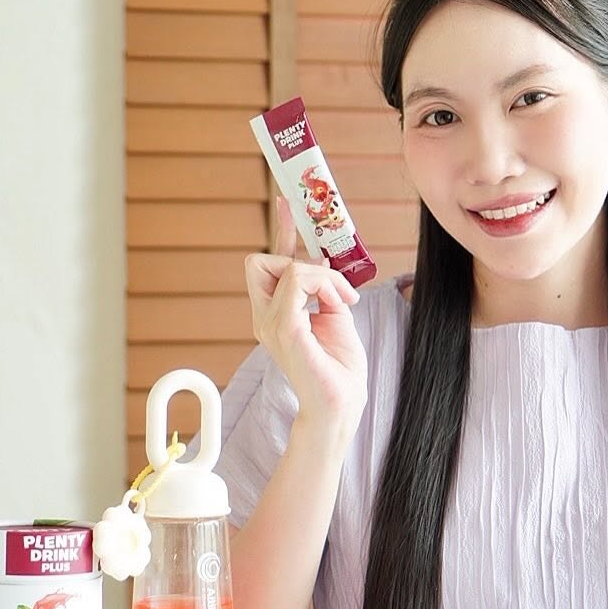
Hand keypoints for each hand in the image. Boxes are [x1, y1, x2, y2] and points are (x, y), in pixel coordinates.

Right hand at [244, 195, 367, 437]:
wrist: (340, 406)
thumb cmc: (339, 369)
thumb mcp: (335, 316)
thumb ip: (324, 290)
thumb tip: (324, 265)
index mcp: (275, 314)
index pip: (267, 264)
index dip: (280, 230)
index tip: (288, 202)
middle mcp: (265, 317)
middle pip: (265, 260)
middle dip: (305, 261)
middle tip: (336, 290)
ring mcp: (270, 323)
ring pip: (289, 265)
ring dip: (324, 277)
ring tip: (342, 302)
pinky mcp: (284, 327)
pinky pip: (298, 278)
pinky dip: (323, 284)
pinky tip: (337, 304)